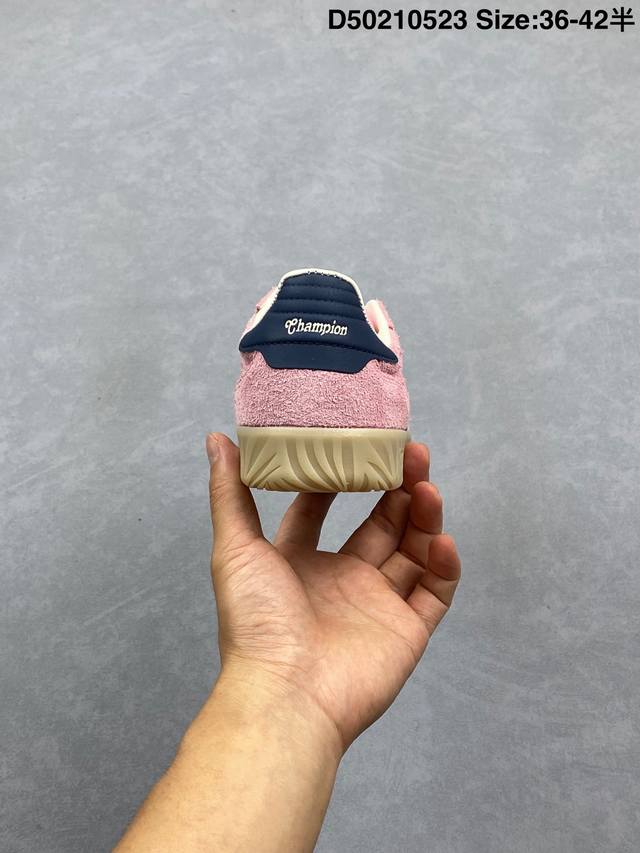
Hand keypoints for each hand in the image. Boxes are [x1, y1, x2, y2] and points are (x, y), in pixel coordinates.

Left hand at [207, 433, 460, 752]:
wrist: (287, 693)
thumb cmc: (256, 621)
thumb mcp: (236, 548)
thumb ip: (229, 493)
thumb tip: (217, 439)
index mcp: (300, 562)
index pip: (320, 511)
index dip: (336, 478)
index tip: (353, 445)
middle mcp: (341, 580)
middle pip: (380, 524)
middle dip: (396, 488)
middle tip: (411, 454)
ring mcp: (376, 605)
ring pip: (412, 550)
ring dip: (423, 516)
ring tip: (427, 486)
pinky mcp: (407, 631)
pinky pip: (435, 592)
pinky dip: (444, 565)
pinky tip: (440, 540)